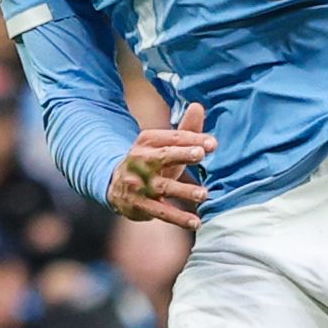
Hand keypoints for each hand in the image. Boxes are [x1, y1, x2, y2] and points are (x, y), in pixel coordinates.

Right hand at [106, 102, 214, 229]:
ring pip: (163, 187)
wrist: (114, 185)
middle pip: (162, 156)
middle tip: (201, 154)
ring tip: (204, 194)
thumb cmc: (149, 162)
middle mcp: (140, 161)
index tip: (212, 143)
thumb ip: (184, 130)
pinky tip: (196, 221)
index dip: (192, 139)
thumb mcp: (163, 145)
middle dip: (182, 155)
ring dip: (184, 191)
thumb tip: (198, 105)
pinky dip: (178, 218)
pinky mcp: (139, 205)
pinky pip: (161, 212)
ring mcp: (138, 184)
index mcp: (146, 141)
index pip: (171, 138)